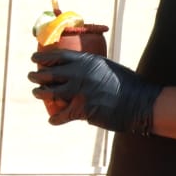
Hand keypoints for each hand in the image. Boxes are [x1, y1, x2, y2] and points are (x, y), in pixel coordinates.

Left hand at [28, 49, 162, 134]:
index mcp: (86, 61)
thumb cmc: (126, 84)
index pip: (57, 56)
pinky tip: (52, 120)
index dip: (42, 57)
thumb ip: (88, 66)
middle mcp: (80, 74)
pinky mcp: (83, 109)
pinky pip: (62, 115)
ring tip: (37, 93)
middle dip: (36, 76)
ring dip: (40, 93)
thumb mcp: (106, 67)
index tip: (34, 58)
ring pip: (49, 93)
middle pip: (48, 73)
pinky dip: (56, 119)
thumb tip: (73, 67)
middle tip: (32, 77)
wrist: (142, 103)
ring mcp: (80, 92)